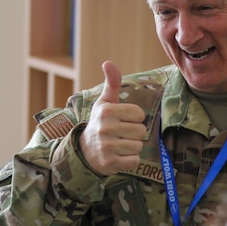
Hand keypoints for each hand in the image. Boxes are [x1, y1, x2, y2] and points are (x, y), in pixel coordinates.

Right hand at [78, 61, 147, 175]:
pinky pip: (134, 161)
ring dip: (132, 147)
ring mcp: (106, 146)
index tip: (123, 120)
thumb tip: (108, 62)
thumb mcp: (105, 102)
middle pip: (141, 131)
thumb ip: (112, 83)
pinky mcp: (109, 163)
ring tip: (120, 144)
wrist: (84, 150)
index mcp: (107, 111)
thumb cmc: (100, 122)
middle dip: (134, 133)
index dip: (135, 118)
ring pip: (138, 146)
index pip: (139, 114)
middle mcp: (105, 128)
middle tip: (122, 134)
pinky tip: (119, 156)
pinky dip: (130, 161)